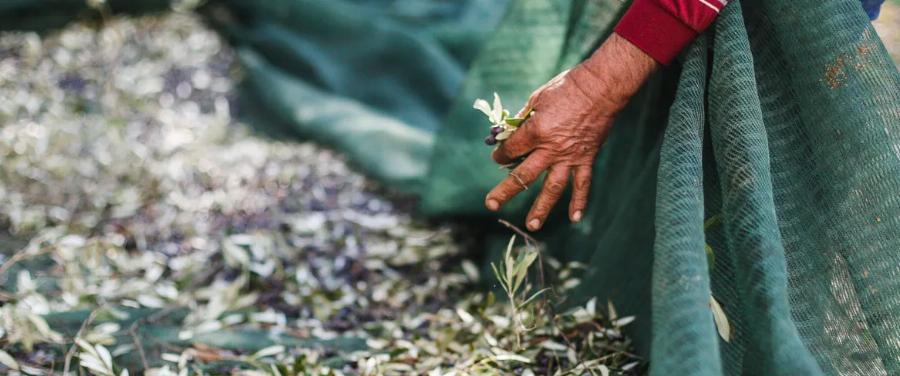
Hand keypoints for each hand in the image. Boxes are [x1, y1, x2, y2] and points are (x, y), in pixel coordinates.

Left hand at [484, 33, 657, 230]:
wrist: (601, 87)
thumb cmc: (566, 88)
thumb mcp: (538, 98)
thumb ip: (523, 119)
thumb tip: (511, 132)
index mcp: (535, 131)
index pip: (511, 150)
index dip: (500, 155)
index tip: (498, 157)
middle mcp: (550, 149)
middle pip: (523, 175)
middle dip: (505, 191)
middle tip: (490, 204)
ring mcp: (570, 157)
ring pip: (552, 188)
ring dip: (541, 208)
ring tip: (532, 225)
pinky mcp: (587, 159)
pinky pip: (583, 185)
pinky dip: (580, 202)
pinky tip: (575, 218)